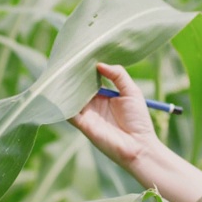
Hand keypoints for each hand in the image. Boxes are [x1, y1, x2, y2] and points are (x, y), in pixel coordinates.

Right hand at [69, 63, 201, 201]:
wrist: (139, 146)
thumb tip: (99, 64)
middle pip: (78, 87)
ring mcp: (86, 114)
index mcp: (103, 96)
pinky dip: (63, 103)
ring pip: (71, 97)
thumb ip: (118, 75)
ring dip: (66, 87)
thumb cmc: (138, 120)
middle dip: (72, 75)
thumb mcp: (131, 92)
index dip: (85, 69)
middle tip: (68, 60)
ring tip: (62, 71)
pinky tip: (61, 91)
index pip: (89, 79)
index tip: (80, 55)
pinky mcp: (83, 124)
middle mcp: (92, 104)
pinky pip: (68, 112)